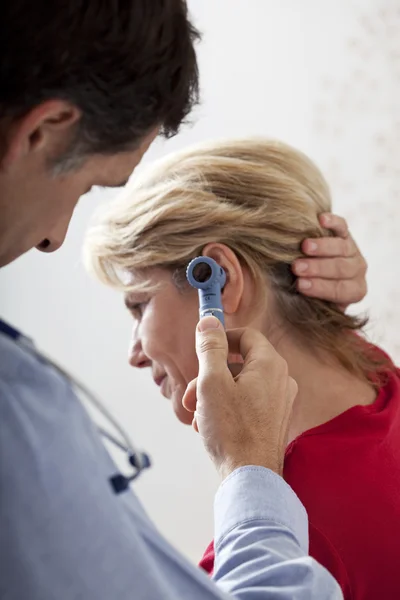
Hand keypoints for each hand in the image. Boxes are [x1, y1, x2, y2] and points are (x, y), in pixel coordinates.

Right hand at [182, 317, 297, 479]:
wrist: (250, 478)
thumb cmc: (232, 430)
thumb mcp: (212, 381)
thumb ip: (210, 348)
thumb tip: (209, 321)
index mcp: (270, 365)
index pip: (246, 335)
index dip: (221, 337)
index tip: (202, 346)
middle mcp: (281, 380)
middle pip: (239, 362)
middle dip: (209, 376)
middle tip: (190, 393)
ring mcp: (280, 402)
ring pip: (239, 385)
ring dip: (213, 395)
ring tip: (197, 415)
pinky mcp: (273, 421)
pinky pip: (246, 403)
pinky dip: (226, 409)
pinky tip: (209, 428)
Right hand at [292, 213, 367, 308]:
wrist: (316, 274)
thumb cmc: (310, 295)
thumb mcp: (313, 306)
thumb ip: (308, 306)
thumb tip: (291, 311)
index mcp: (354, 291)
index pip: (340, 290)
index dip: (320, 287)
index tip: (300, 285)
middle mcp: (357, 271)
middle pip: (341, 268)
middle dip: (318, 268)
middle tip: (297, 267)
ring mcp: (352, 250)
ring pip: (342, 247)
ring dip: (322, 247)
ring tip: (304, 246)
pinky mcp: (344, 233)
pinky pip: (341, 226)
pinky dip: (332, 222)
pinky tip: (321, 219)